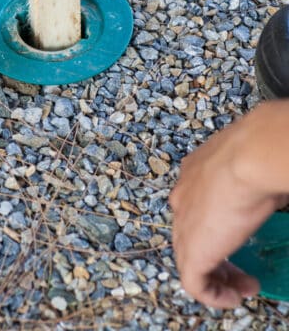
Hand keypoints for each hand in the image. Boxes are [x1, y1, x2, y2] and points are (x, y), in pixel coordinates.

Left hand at [170, 103, 288, 307]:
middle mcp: (182, 198)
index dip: (217, 227)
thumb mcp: (252, 167)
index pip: (195, 207)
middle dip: (217, 257)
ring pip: (190, 260)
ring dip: (218, 279)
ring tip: (243, 289)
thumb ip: (251, 182)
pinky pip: (194, 283)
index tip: (242, 238)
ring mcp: (184, 224)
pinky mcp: (192, 250)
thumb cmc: (258, 156)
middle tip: (244, 272)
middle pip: (189, 235)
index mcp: (194, 176)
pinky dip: (213, 295)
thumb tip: (273, 188)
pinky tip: (233, 298)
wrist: (250, 158)